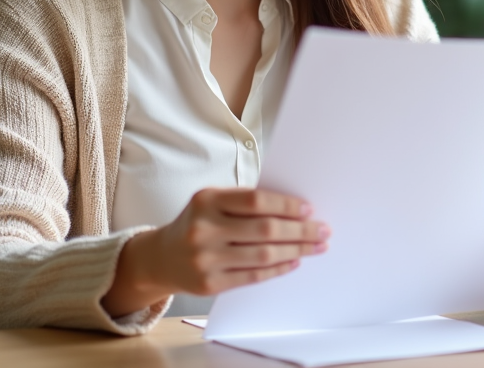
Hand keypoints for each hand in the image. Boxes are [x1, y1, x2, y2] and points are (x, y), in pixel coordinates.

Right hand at [102, 188, 329, 316]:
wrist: (161, 257)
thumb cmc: (197, 224)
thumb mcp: (212, 203)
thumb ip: (245, 204)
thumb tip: (295, 210)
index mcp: (206, 200)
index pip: (256, 201)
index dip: (286, 205)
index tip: (308, 209)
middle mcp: (203, 229)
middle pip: (264, 230)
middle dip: (300, 231)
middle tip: (322, 230)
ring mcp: (205, 259)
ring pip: (263, 255)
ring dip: (296, 250)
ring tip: (315, 247)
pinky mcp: (209, 284)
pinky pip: (253, 276)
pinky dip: (278, 268)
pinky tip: (293, 261)